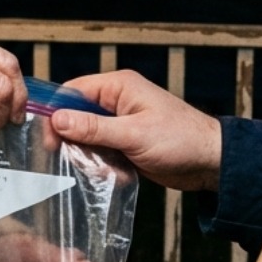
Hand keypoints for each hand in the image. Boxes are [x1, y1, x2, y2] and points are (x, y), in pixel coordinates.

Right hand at [49, 71, 221, 192]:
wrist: (212, 163)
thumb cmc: (180, 140)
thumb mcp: (133, 134)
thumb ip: (94, 128)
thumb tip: (57, 119)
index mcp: (118, 87)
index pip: (72, 91)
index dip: (56, 113)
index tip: (49, 140)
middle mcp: (117, 101)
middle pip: (76, 114)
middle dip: (72, 138)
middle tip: (67, 159)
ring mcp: (121, 122)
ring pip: (87, 135)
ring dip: (88, 153)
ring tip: (95, 168)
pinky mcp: (125, 142)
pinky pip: (101, 149)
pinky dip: (101, 162)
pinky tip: (112, 174)